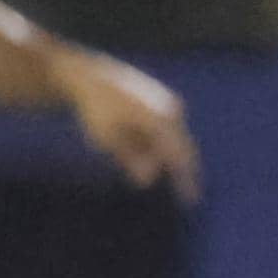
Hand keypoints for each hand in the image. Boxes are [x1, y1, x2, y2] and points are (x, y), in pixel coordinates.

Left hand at [64, 53, 200, 199]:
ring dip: (155, 151)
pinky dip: (154, 140)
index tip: (190, 200)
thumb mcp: (107, 140)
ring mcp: (169, 102)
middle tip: (173, 189)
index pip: (180, 158)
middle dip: (171, 168)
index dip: (186, 181)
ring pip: (171, 139)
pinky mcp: (163, 99)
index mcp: (159, 120)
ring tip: (121, 142)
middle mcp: (170, 109)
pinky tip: (127, 130)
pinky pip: (165, 128)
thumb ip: (130, 160)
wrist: (88, 77)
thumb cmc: (96, 111)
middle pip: (179, 149)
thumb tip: (145, 181)